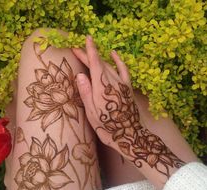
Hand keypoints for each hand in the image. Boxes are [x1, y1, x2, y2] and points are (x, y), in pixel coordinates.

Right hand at [73, 36, 184, 188]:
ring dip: (98, 58)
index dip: (89, 50)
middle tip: (77, 49)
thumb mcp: (92, 113)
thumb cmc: (107, 127)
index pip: (94, 63)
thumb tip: (80, 74)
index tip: (85, 38)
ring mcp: (122, 83)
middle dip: (88, 54)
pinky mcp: (128, 86)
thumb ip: (86, 93)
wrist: (129, 134)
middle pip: (99, 63)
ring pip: (108, 65)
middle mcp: (113, 81)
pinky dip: (118, 60)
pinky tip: (113, 53)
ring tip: (88, 53)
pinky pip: (123, 69)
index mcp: (101, 87)